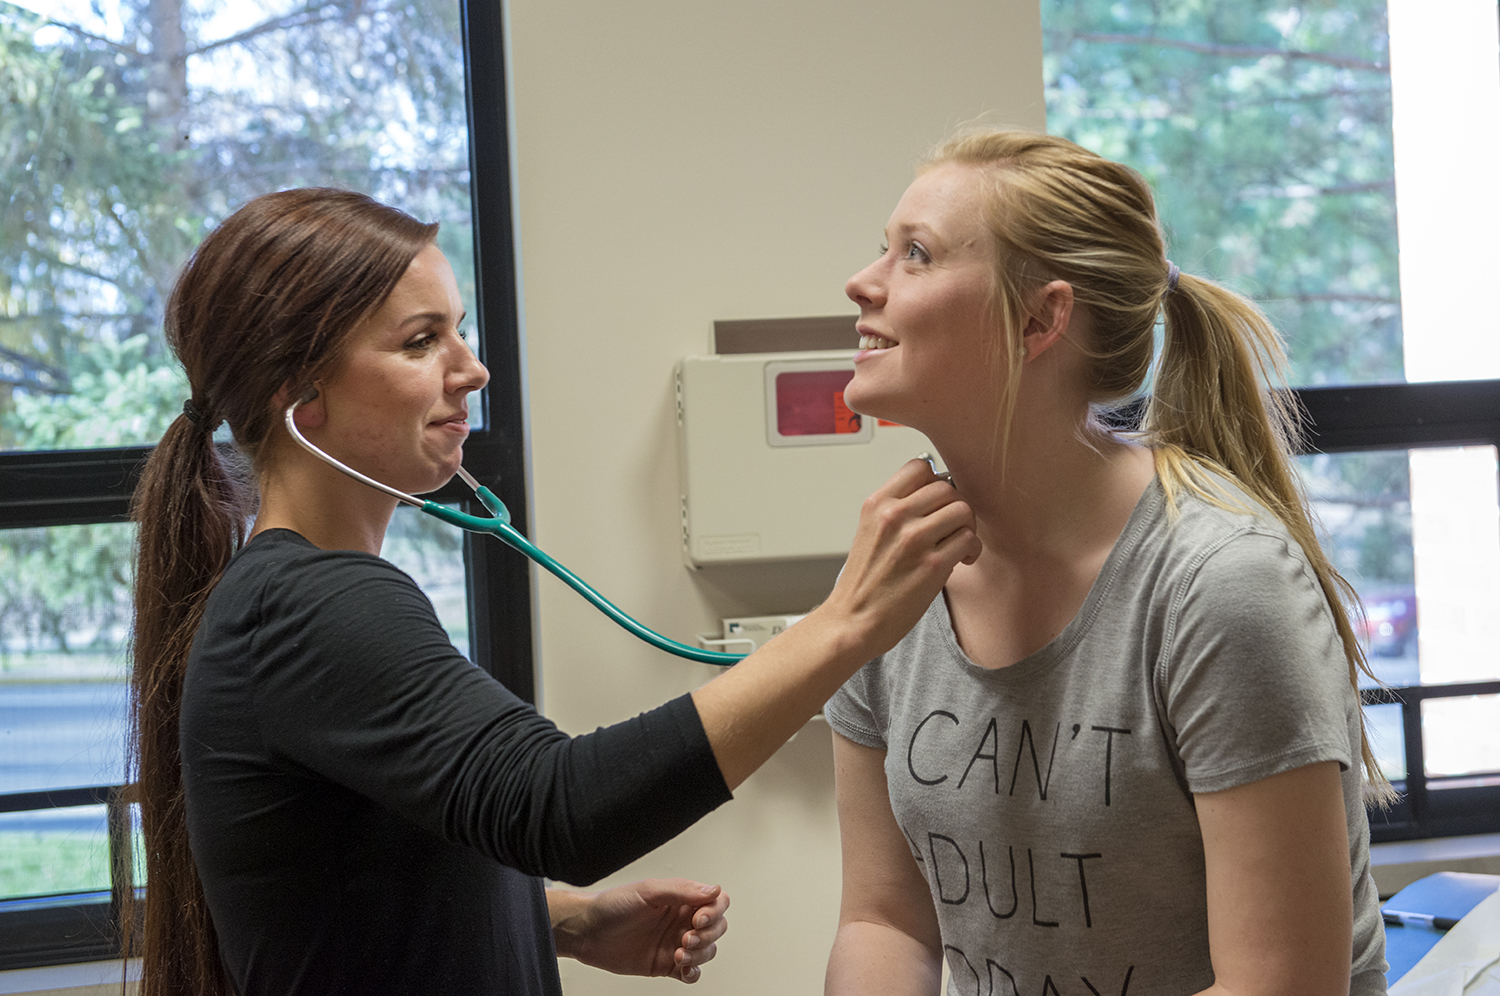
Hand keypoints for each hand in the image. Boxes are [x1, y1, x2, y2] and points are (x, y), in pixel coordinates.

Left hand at [550, 879, 729, 982]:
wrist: (587, 933)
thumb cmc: (612, 906)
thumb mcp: (647, 891)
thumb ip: (681, 890)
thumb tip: (713, 889)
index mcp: (681, 898)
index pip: (716, 901)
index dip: (715, 911)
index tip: (699, 919)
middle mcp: (681, 920)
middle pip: (717, 927)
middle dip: (708, 934)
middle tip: (686, 937)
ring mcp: (676, 943)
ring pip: (708, 950)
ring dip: (701, 954)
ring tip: (680, 953)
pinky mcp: (667, 965)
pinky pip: (692, 972)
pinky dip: (694, 972)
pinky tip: (684, 969)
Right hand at [822, 457, 979, 655]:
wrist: (853, 621)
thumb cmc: (863, 583)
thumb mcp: (869, 531)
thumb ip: (896, 508)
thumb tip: (934, 493)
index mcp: (877, 504)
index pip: (920, 467)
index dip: (936, 481)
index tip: (937, 501)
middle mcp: (894, 516)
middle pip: (947, 488)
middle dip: (955, 507)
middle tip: (952, 526)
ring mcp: (914, 539)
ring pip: (963, 510)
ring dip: (967, 527)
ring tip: (958, 543)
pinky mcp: (932, 565)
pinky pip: (969, 539)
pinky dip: (971, 549)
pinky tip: (962, 560)